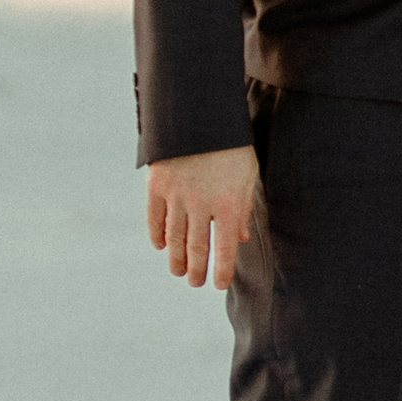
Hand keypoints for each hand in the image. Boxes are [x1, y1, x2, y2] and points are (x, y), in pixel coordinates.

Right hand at [147, 147, 261, 291]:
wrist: (199, 115)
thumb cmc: (231, 146)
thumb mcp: (247, 175)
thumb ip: (243, 208)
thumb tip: (240, 238)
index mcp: (228, 203)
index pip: (225, 249)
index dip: (222, 271)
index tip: (218, 284)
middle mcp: (201, 204)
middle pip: (196, 247)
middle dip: (196, 269)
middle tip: (195, 282)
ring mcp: (176, 196)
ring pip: (174, 238)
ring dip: (175, 258)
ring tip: (178, 271)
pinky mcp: (157, 185)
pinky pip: (154, 218)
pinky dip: (157, 235)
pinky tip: (160, 246)